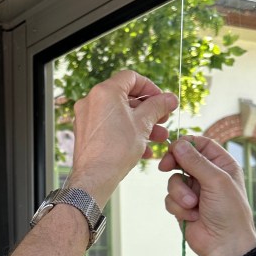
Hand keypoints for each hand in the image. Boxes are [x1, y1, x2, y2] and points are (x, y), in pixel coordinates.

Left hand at [67, 69, 177, 206]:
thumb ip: (158, 106)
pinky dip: (127, 133)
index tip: (162, 100)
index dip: (150, 87)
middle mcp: (91, 100)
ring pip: (119, 115)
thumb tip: (170, 98)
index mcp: (105, 92)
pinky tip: (144, 149)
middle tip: (163, 119)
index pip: (131, 77)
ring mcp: (86, 117)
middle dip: (149, 109)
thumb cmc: (116, 150)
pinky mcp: (86, 133)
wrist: (95, 177)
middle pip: (126, 98)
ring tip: (159, 137)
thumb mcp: (144, 124)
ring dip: (141, 124)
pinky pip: (110, 127)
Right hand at [158, 135, 255, 255]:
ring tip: (192, 206)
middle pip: (182, 159)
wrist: (224, 244)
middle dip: (173, 164)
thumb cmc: (229, 211)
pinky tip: (191, 217)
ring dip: (179, 193)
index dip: (185, 144)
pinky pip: (170, 199)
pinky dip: (178, 207)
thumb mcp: (216, 181)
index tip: (172, 149)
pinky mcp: (183, 206)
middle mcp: (207, 176)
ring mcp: (194, 191)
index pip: (200, 145)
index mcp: (221, 165)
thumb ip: (196, 162)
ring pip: (173, 181)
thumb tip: (178, 144)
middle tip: (165, 167)